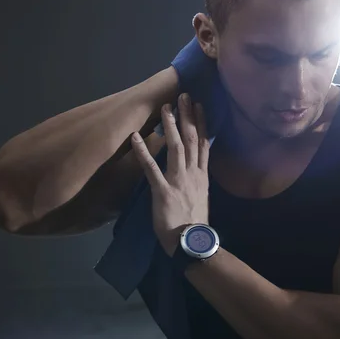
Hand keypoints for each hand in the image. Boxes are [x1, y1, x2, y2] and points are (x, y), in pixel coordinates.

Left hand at [131, 93, 210, 256]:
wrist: (192, 242)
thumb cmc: (195, 223)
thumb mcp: (202, 197)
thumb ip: (198, 180)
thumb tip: (195, 168)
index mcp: (202, 175)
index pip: (204, 144)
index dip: (202, 123)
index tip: (200, 106)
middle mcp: (193, 173)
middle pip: (192, 140)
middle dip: (188, 116)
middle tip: (183, 96)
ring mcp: (178, 181)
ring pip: (176, 148)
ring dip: (171, 126)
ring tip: (166, 108)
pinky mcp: (162, 191)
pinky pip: (151, 168)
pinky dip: (143, 152)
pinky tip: (135, 137)